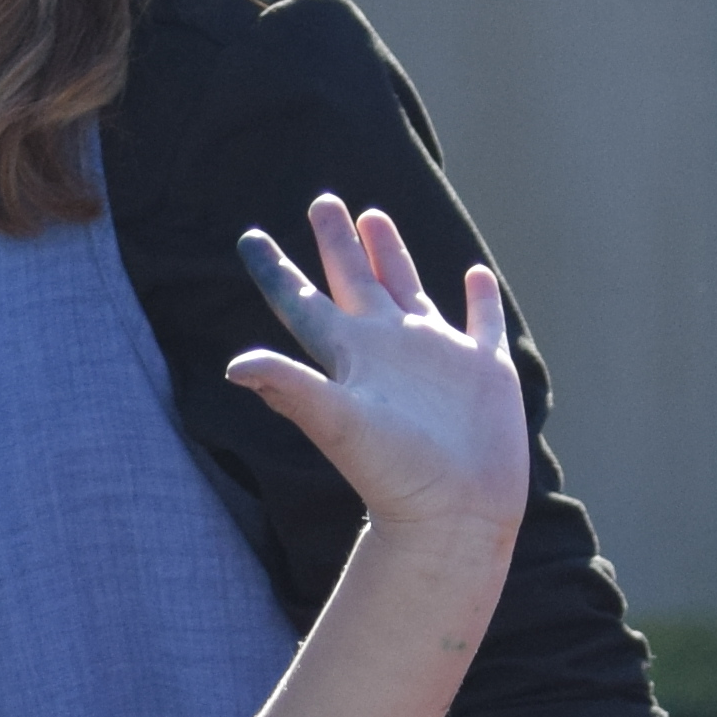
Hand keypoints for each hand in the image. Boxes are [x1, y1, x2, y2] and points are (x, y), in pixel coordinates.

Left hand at [229, 196, 526, 549]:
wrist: (455, 515)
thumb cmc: (395, 474)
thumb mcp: (338, 423)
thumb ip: (291, 389)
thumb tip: (233, 366)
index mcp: (349, 356)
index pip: (301, 301)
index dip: (274, 269)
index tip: (247, 237)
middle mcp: (387, 349)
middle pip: (354, 281)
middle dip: (337, 242)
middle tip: (322, 201)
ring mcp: (436, 358)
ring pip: (408, 289)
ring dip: (391, 254)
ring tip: (373, 217)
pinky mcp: (483, 371)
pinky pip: (480, 324)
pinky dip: (478, 298)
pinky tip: (474, 276)